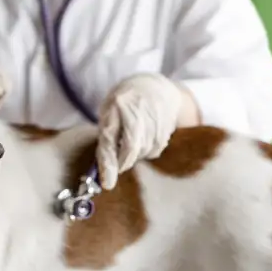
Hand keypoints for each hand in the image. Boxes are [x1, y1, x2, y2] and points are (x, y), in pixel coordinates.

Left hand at [96, 73, 183, 189]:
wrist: (152, 86)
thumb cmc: (123, 102)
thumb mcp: (108, 111)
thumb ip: (106, 136)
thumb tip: (104, 170)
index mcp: (115, 105)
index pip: (110, 139)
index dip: (108, 164)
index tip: (107, 184)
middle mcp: (136, 109)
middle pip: (132, 147)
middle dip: (124, 162)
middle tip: (119, 164)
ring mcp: (154, 115)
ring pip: (145, 150)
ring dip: (136, 155)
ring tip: (131, 141)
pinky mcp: (167, 124)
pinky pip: (156, 149)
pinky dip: (148, 151)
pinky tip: (145, 138)